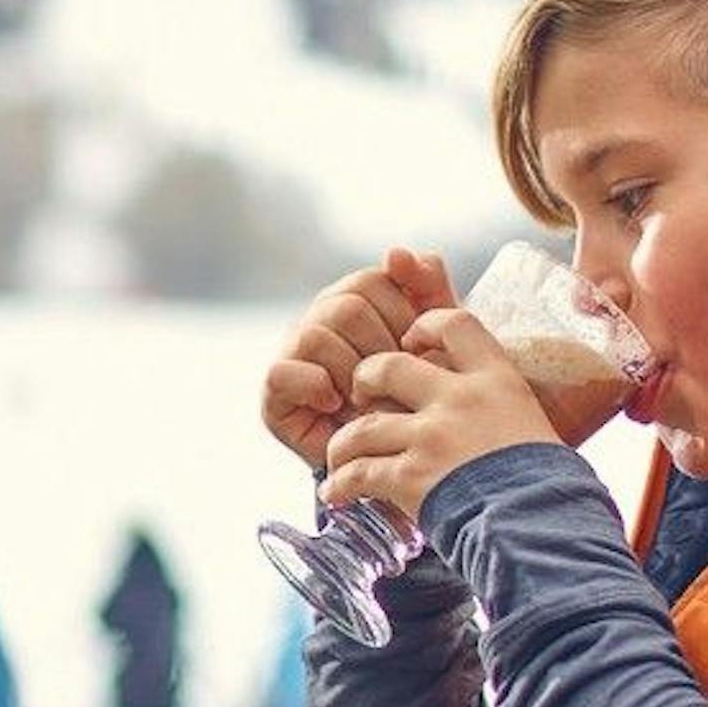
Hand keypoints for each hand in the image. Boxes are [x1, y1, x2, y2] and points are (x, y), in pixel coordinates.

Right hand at [262, 249, 453, 475]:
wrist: (392, 455)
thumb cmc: (415, 394)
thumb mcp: (433, 341)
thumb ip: (428, 291)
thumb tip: (398, 251)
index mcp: (355, 297)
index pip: (373, 280)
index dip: (401, 315)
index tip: (416, 351)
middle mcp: (319, 317)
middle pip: (345, 306)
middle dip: (379, 349)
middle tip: (394, 382)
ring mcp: (293, 350)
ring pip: (317, 336)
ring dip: (350, 372)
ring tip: (367, 399)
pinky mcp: (274, 390)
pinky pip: (284, 372)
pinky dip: (316, 387)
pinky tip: (336, 404)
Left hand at [319, 303, 561, 521]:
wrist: (544, 525)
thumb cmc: (553, 489)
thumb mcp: (539, 430)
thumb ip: (503, 417)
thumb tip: (490, 429)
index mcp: (498, 381)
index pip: (456, 324)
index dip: (425, 326)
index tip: (411, 340)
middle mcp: (459, 400)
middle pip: (389, 366)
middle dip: (365, 378)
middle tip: (361, 396)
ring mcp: (431, 436)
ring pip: (363, 425)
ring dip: (343, 443)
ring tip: (339, 458)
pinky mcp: (410, 477)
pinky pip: (358, 473)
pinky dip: (340, 485)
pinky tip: (336, 495)